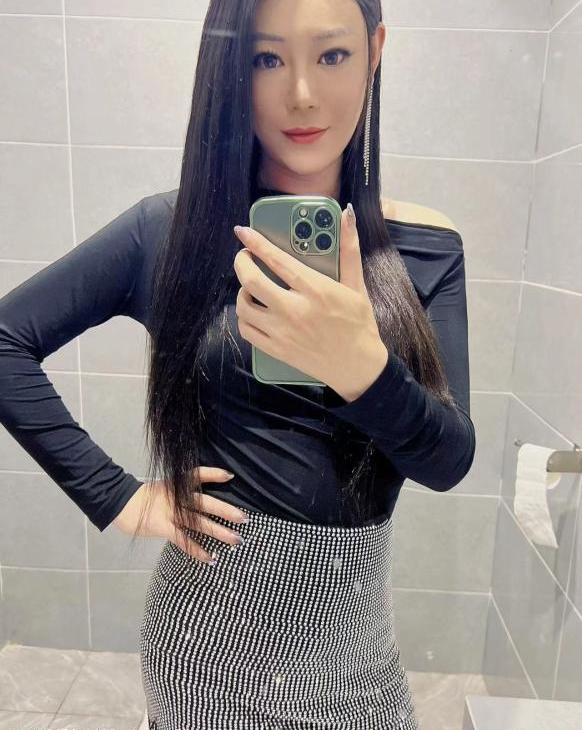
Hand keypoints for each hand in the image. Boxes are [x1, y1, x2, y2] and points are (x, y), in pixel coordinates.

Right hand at [112, 466, 248, 563]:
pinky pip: (184, 540)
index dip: (214, 474)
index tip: (230, 476)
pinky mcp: (163, 527)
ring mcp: (170, 512)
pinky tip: (212, 558)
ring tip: (236, 540)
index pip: (197, 475)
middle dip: (226, 511)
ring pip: (199, 523)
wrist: (123, 504)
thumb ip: (182, 492)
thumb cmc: (148, 497)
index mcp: (176, 484)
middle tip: (245, 518)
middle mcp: (176, 497)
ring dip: (219, 532)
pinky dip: (198, 550)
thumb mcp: (166, 488)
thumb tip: (204, 500)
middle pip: (205, 502)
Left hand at [232, 203, 388, 398]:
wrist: (358, 367)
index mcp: (315, 290)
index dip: (256, 243)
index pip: (277, 260)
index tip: (243, 232)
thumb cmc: (359, 324)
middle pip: (252, 281)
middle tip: (244, 257)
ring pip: (244, 306)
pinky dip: (244, 317)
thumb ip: (348, 249)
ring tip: (250, 286)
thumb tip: (347, 215)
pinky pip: (247, 330)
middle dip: (242, 263)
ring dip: (242, 292)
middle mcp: (295, 310)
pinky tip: (254, 310)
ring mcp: (282, 333)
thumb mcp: (356, 285)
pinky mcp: (276, 350)